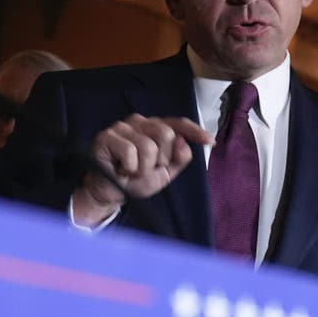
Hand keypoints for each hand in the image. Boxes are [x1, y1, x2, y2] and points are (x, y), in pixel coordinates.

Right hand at [73, 114, 213, 224]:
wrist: (112, 194)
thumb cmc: (137, 180)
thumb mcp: (166, 173)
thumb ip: (179, 159)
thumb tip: (185, 144)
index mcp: (156, 128)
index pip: (179, 124)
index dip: (195, 131)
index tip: (210, 141)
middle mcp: (141, 122)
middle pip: (166, 134)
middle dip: (162, 159)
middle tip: (148, 169)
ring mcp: (123, 127)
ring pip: (148, 146)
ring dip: (143, 167)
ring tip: (132, 171)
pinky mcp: (107, 136)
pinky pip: (129, 151)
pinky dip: (129, 167)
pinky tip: (121, 169)